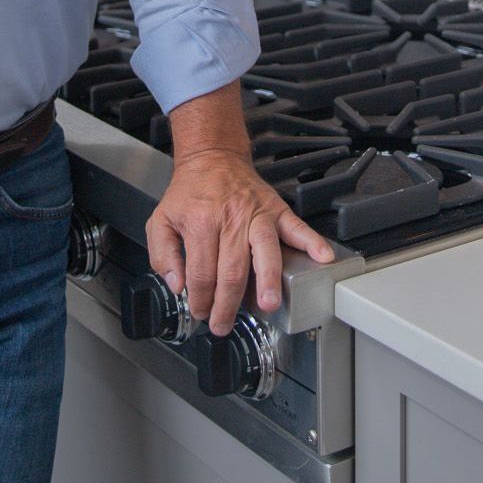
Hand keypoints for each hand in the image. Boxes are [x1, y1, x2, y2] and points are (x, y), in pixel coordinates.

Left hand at [145, 150, 333, 336]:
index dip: (200, 299)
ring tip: (268, 304)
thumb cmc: (189, 193)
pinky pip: (296, 226)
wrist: (212, 158)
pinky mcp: (276, 209)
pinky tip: (322, 257)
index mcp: (200, 223)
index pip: (201, 273)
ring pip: (264, 252)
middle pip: (232, 271)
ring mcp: (256, 214)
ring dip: (268, 280)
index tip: (201, 312)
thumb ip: (163, 256)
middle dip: (228, 304)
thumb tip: (178, 286)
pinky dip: (311, 241)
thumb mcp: (160, 220)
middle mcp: (230, 219)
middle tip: (224, 324)